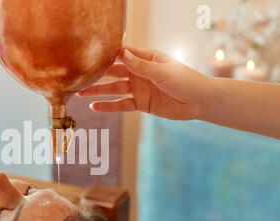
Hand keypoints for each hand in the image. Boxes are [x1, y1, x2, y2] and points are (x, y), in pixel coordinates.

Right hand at [78, 47, 212, 120]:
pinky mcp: (141, 103)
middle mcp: (140, 72)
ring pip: (114, 89)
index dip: (107, 55)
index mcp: (147, 58)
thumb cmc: (186, 81)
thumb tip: (122, 54)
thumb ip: (142, 66)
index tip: (90, 55)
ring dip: (98, 91)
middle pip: (114, 72)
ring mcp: (139, 88)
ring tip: (81, 94)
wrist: (199, 102)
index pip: (124, 54)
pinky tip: (95, 107)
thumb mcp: (163, 72)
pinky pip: (121, 104)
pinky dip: (109, 106)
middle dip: (97, 75)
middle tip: (80, 77)